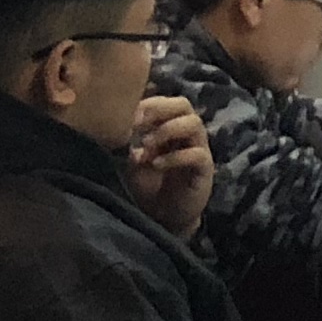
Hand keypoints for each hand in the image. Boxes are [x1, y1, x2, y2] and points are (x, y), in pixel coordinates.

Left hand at [126, 95, 215, 234]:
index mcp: (168, 127)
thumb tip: (116, 128)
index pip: (163, 102)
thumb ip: (128, 144)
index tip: (125, 115)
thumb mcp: (132, 163)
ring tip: (147, 145)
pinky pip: (197, 154)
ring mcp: (198, 149)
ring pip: (194, 123)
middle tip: (138, 123)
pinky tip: (157, 164)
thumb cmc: (148, 187)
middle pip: (183, 104)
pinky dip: (175, 156)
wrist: (165, 218)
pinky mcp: (205, 169)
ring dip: (168, 130)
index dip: (146, 104)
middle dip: (159, 109)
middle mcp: (186, 133)